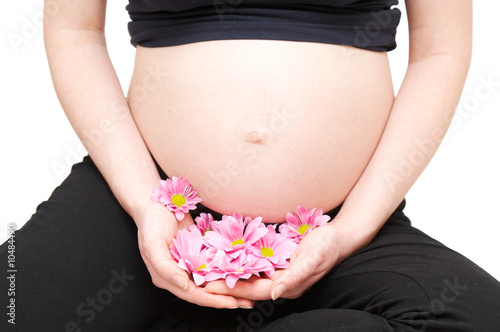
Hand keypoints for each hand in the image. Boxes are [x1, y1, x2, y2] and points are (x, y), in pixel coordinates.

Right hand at [135, 203, 253, 308]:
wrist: (156, 204)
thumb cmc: (150, 224)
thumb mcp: (152, 245)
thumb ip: (165, 268)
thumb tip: (183, 285)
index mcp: (167, 278)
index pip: (193, 294)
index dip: (213, 300)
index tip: (231, 303)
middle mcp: (180, 274)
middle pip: (206, 291)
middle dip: (226, 298)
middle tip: (247, 302)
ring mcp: (191, 263)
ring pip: (213, 279)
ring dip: (230, 285)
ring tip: (249, 291)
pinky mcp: (199, 252)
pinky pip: (215, 264)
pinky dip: (228, 268)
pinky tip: (242, 270)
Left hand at [203, 222, 349, 300]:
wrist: (339, 236)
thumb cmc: (327, 247)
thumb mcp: (312, 260)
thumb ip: (294, 277)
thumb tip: (276, 293)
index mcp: (288, 286)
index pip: (254, 290)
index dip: (232, 289)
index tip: (210, 285)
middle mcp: (281, 283)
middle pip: (248, 286)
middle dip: (225, 284)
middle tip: (201, 279)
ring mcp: (280, 273)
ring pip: (251, 277)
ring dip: (231, 275)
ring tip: (209, 271)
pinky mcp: (280, 263)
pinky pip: (257, 266)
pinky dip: (241, 264)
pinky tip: (229, 259)